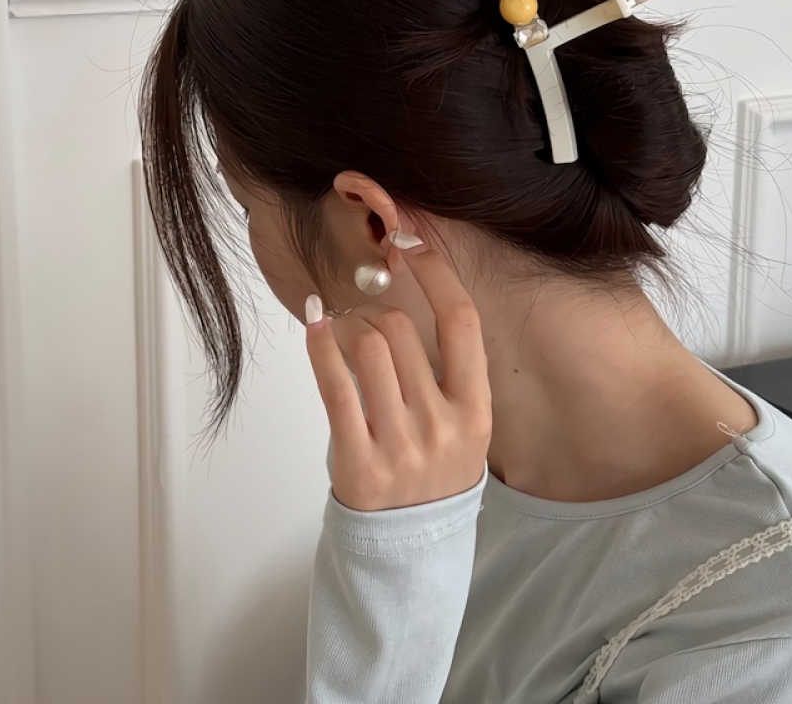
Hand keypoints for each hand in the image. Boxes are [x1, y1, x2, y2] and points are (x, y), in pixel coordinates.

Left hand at [305, 239, 492, 511]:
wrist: (409, 552)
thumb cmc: (432, 474)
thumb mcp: (460, 428)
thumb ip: (441, 374)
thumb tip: (394, 302)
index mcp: (476, 412)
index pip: (462, 322)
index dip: (437, 272)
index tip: (411, 240)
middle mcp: (443, 426)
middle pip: (403, 330)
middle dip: (375, 311)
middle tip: (363, 319)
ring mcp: (401, 447)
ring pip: (368, 348)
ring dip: (349, 327)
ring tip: (342, 333)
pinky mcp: (358, 463)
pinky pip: (335, 386)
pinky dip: (320, 346)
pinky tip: (315, 325)